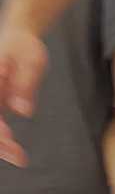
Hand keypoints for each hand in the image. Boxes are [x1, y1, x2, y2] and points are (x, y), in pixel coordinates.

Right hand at [0, 27, 48, 165]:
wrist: (17, 36)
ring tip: (19, 158)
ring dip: (0, 145)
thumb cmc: (25, 47)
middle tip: (18, 157)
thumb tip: (23, 111)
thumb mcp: (32, 60)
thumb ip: (26, 84)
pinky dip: (2, 141)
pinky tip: (15, 152)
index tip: (8, 137)